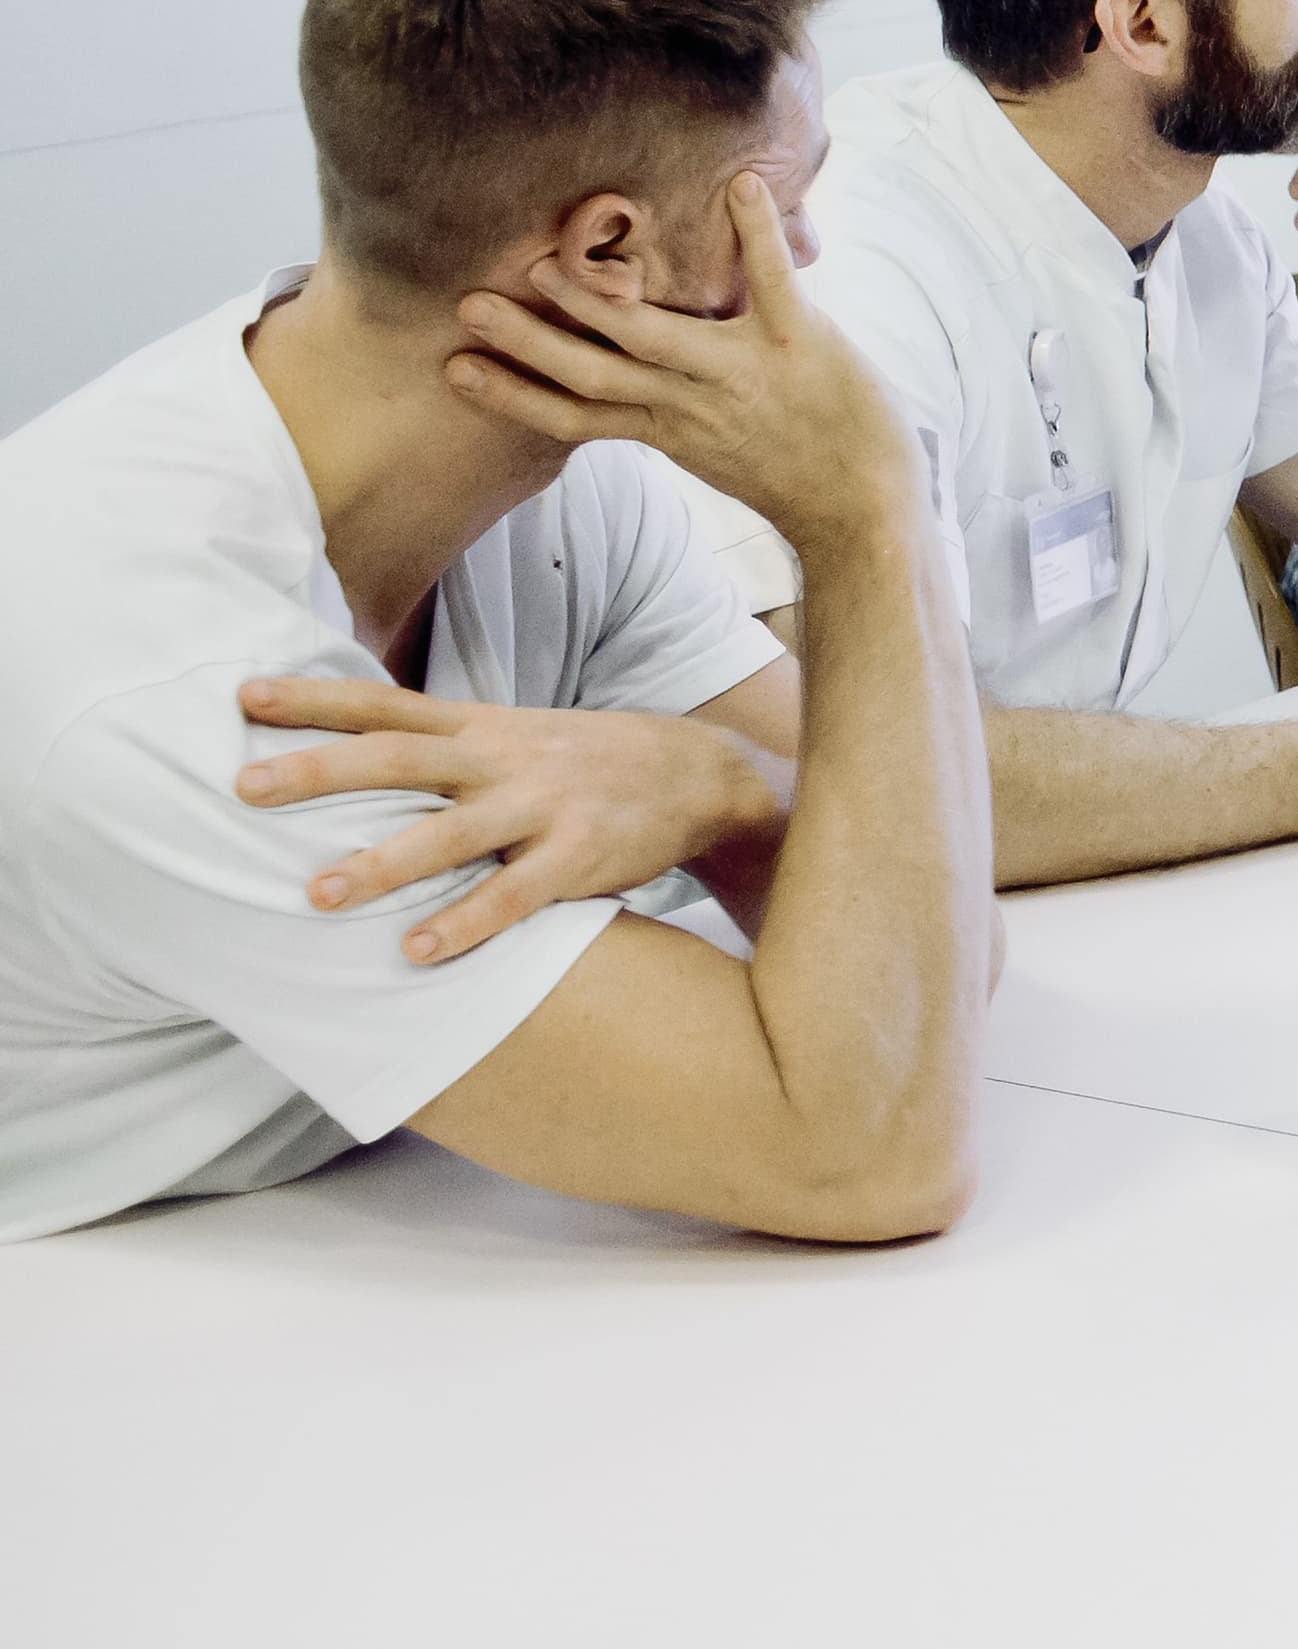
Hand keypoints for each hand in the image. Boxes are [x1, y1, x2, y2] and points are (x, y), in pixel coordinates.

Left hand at [234, 677, 780, 964]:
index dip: (315, 699)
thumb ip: (444, 747)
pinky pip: (515, 895)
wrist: (702, 774)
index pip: (386, 704)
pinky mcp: (581, 856)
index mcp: (482, 726)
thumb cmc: (586, 763)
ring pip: (452, 832)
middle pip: (401, 756)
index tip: (243, 695)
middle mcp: (505, 759)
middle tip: (245, 786)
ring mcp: (545, 806)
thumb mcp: (517, 735)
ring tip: (317, 894)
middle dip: (321, 770)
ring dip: (382, 863)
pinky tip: (416, 952)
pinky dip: (465, 923)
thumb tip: (346, 762)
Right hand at [445, 175, 916, 546]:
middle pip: (593, 372)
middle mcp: (692, 404)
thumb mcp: (710, 453)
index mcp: (666, 431)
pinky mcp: (800, 340)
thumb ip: (663, 411)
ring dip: (596, 298)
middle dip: (528, 341)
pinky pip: (771, 279)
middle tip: (468, 304)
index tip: (453, 369)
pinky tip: (742, 185)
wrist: (868, 509)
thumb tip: (624, 376)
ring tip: (547, 260)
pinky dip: (757, 232)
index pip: (573, 415)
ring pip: (652, 332)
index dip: (511, 394)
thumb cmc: (790, 476)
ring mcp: (742, 369)